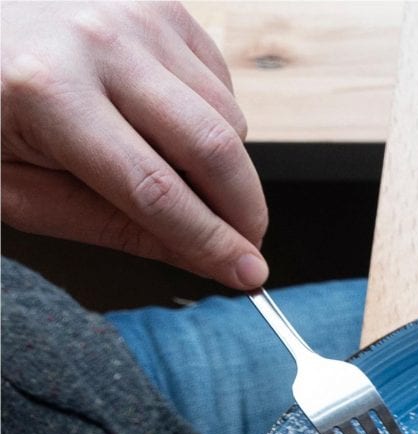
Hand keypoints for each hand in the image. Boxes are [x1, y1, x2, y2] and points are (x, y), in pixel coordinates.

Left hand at [1, 2, 267, 286]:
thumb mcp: (15, 185)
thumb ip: (105, 224)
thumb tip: (197, 257)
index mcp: (47, 93)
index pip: (155, 190)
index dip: (209, 242)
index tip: (246, 274)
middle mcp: (98, 44)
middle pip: (212, 148)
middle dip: (244, 210)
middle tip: (246, 243)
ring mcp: (135, 16)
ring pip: (228, 117)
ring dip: (224, 166)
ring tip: (187, 180)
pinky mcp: (160, 5)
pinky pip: (220, 81)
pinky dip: (212, 118)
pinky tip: (170, 126)